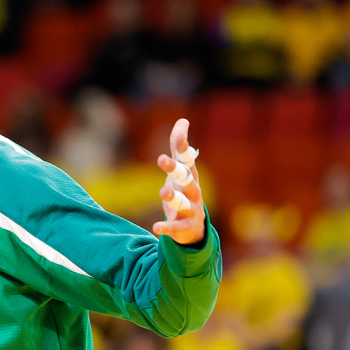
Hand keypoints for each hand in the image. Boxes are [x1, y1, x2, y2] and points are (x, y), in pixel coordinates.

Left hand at [152, 118, 205, 244]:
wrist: (194, 228)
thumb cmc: (185, 193)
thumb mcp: (181, 171)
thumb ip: (179, 149)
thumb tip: (183, 120)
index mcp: (191, 176)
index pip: (188, 159)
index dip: (183, 147)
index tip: (179, 134)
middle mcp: (193, 192)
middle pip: (186, 179)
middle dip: (175, 169)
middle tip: (161, 158)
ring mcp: (191, 210)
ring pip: (183, 203)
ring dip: (173, 197)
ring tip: (163, 192)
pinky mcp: (185, 227)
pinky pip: (175, 227)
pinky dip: (166, 227)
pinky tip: (155, 228)